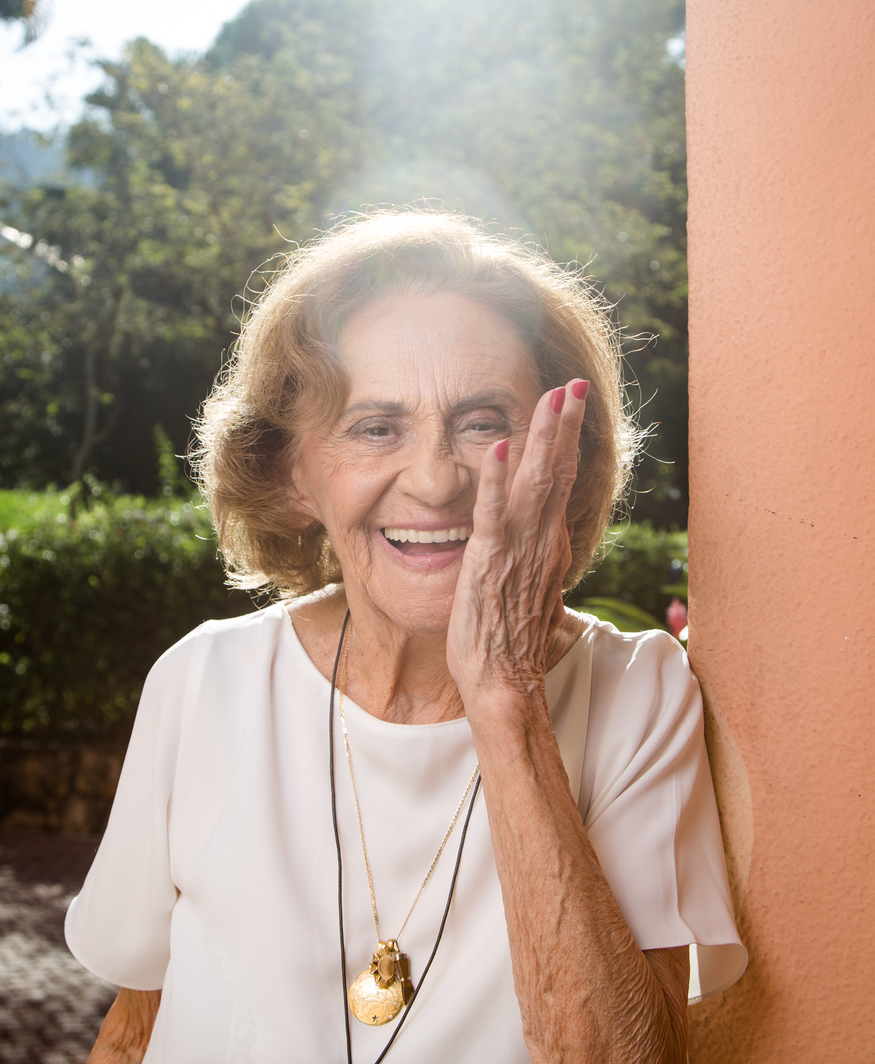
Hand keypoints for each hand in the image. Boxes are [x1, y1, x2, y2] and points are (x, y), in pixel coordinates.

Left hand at [445, 379, 587, 704]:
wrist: (504, 680)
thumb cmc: (510, 639)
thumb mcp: (531, 587)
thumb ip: (540, 556)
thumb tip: (552, 536)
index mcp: (550, 544)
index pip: (563, 481)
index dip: (568, 440)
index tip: (571, 403)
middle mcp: (542, 540)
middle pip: (558, 471)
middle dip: (564, 424)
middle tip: (572, 383)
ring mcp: (518, 549)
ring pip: (535, 482)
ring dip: (541, 437)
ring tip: (550, 397)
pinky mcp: (490, 561)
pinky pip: (493, 513)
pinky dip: (495, 479)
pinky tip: (494, 447)